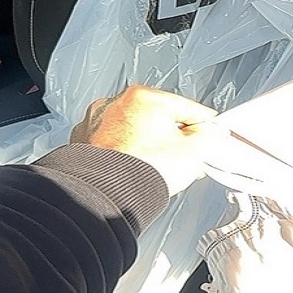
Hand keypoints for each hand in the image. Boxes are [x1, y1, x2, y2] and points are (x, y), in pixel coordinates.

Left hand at [71, 86, 225, 194]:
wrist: (108, 196)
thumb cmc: (145, 170)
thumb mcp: (195, 151)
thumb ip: (208, 136)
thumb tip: (210, 132)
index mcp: (144, 96)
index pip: (187, 108)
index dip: (204, 126)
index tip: (210, 135)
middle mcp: (115, 104)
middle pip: (157, 118)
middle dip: (173, 137)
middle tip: (185, 157)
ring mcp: (95, 123)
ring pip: (132, 130)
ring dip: (147, 145)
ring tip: (158, 167)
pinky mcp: (82, 144)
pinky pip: (111, 145)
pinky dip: (123, 154)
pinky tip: (134, 169)